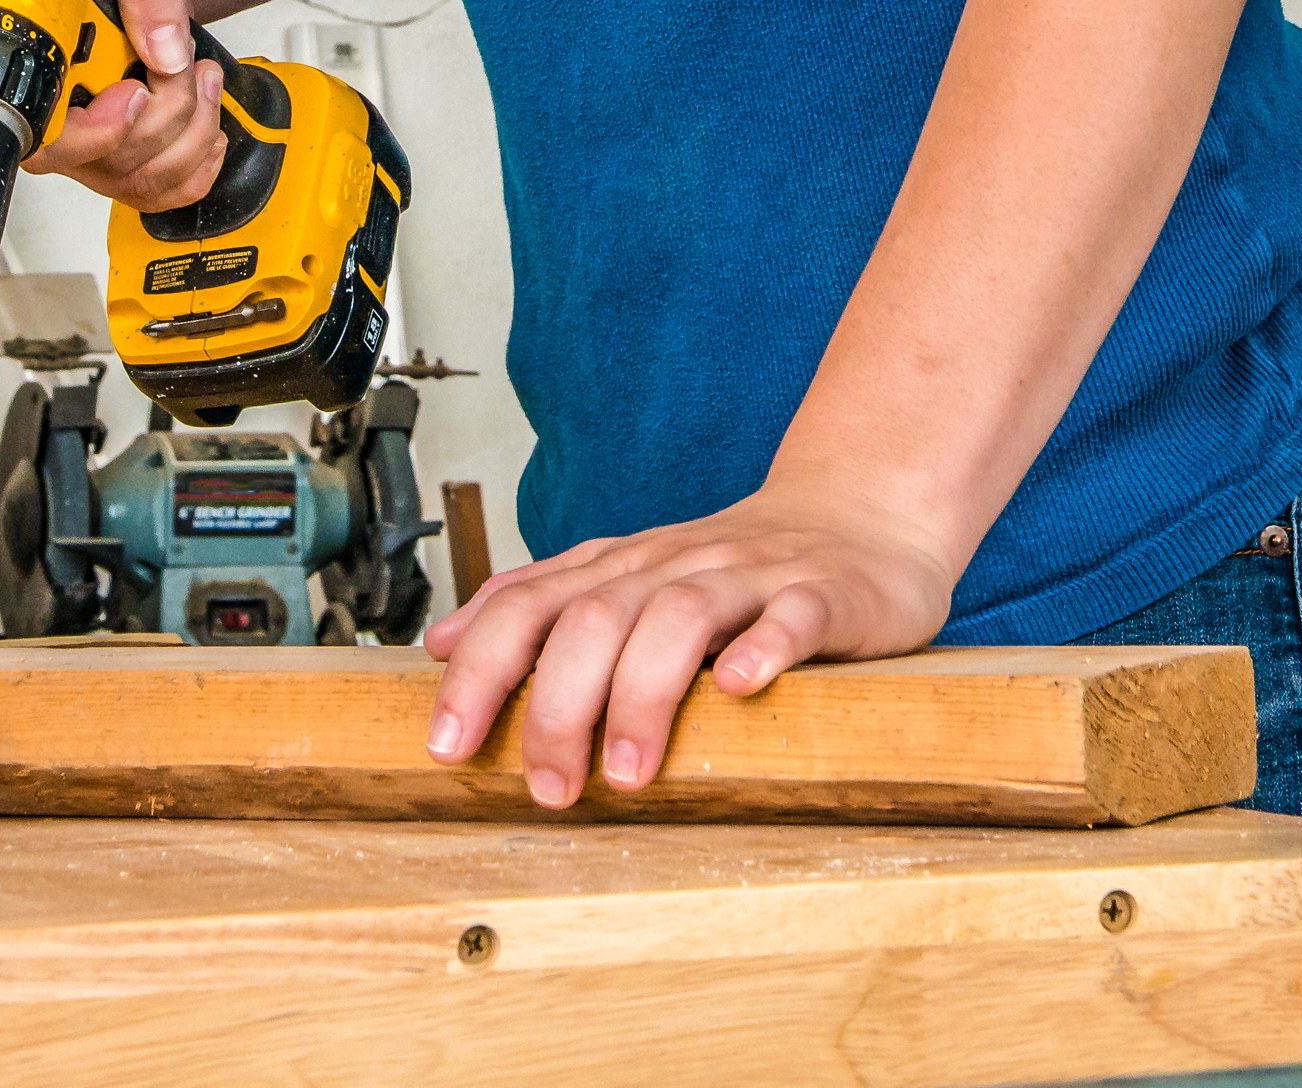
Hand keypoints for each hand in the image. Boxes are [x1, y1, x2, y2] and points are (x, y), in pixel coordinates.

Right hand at [22, 0, 225, 211]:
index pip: (43, 136)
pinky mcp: (131, 143)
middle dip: (164, 117)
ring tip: (200, 75)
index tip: (135, 92)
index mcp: (36, 52)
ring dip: (190, 134)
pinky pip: (162, 189)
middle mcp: (57, 104)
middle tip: (185, 61)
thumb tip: (161, 46)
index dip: (93, 132)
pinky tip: (205, 119)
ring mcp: (94, 131)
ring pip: (139, 180)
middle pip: (104, 163)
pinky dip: (198, 164)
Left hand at [419, 465, 965, 803]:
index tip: (446, 744)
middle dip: (557, 705)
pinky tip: (740, 689)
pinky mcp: (821, 594)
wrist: (860, 515)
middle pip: (595, 618)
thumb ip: (540, 610)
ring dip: (645, 694)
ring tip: (627, 771)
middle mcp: (674, 566)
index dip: (479, 670)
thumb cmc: (733, 569)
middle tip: (548, 787)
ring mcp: (749, 576)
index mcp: (621, 568)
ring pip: (682, 617)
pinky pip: (790, 616)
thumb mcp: (625, 580)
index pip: (528, 606)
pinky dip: (763, 649)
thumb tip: (441, 644)